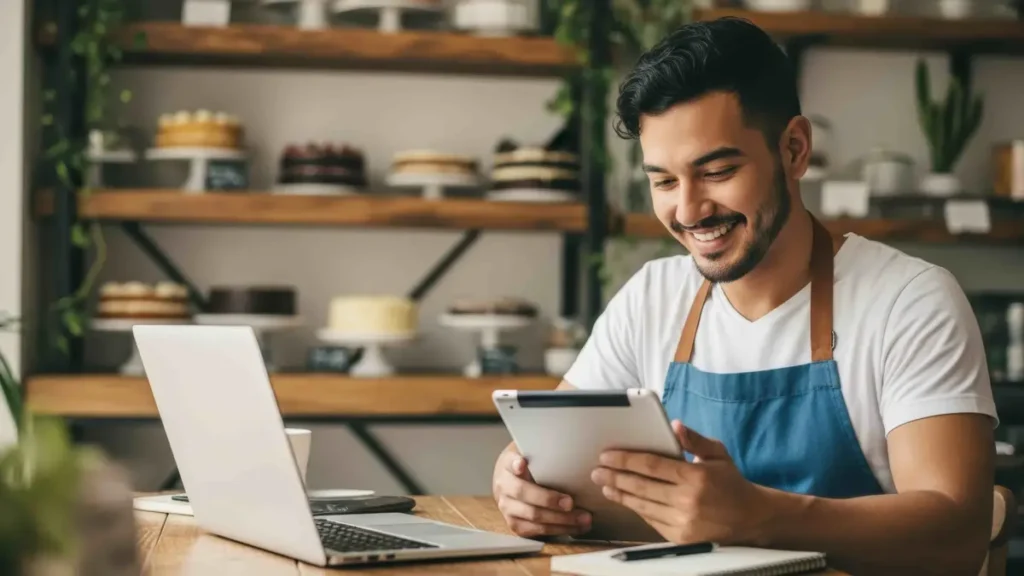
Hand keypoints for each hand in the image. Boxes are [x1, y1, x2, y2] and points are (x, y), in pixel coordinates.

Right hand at [492, 448, 591, 537]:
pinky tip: (576, 527)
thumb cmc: (529, 466)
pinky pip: (538, 531)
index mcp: (507, 464)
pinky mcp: (515, 524)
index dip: (516, 464)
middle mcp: (504, 486)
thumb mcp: (531, 453)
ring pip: (533, 516)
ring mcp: (507, 507)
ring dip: (561, 519)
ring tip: (583, 518)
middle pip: (523, 493)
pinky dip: (560, 529)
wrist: (509, 482)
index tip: (522, 464)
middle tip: (570, 502)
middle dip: (549, 499)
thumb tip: (571, 446)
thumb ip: (543, 452)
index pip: (510, 462)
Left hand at [590, 421, 771, 544]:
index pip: (651, 465)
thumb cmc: (731, 483)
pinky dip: (637, 509)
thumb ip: (695, 440)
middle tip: (597, 471)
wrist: (751, 519)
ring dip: (620, 495)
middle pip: (641, 486)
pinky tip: (626, 500)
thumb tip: (674, 425)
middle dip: (615, 477)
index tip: (607, 455)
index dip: (625, 459)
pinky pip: (651, 520)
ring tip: (605, 486)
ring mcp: (683, 522)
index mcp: (695, 476)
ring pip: (642, 505)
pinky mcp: (680, 538)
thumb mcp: (718, 455)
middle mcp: (687, 501)